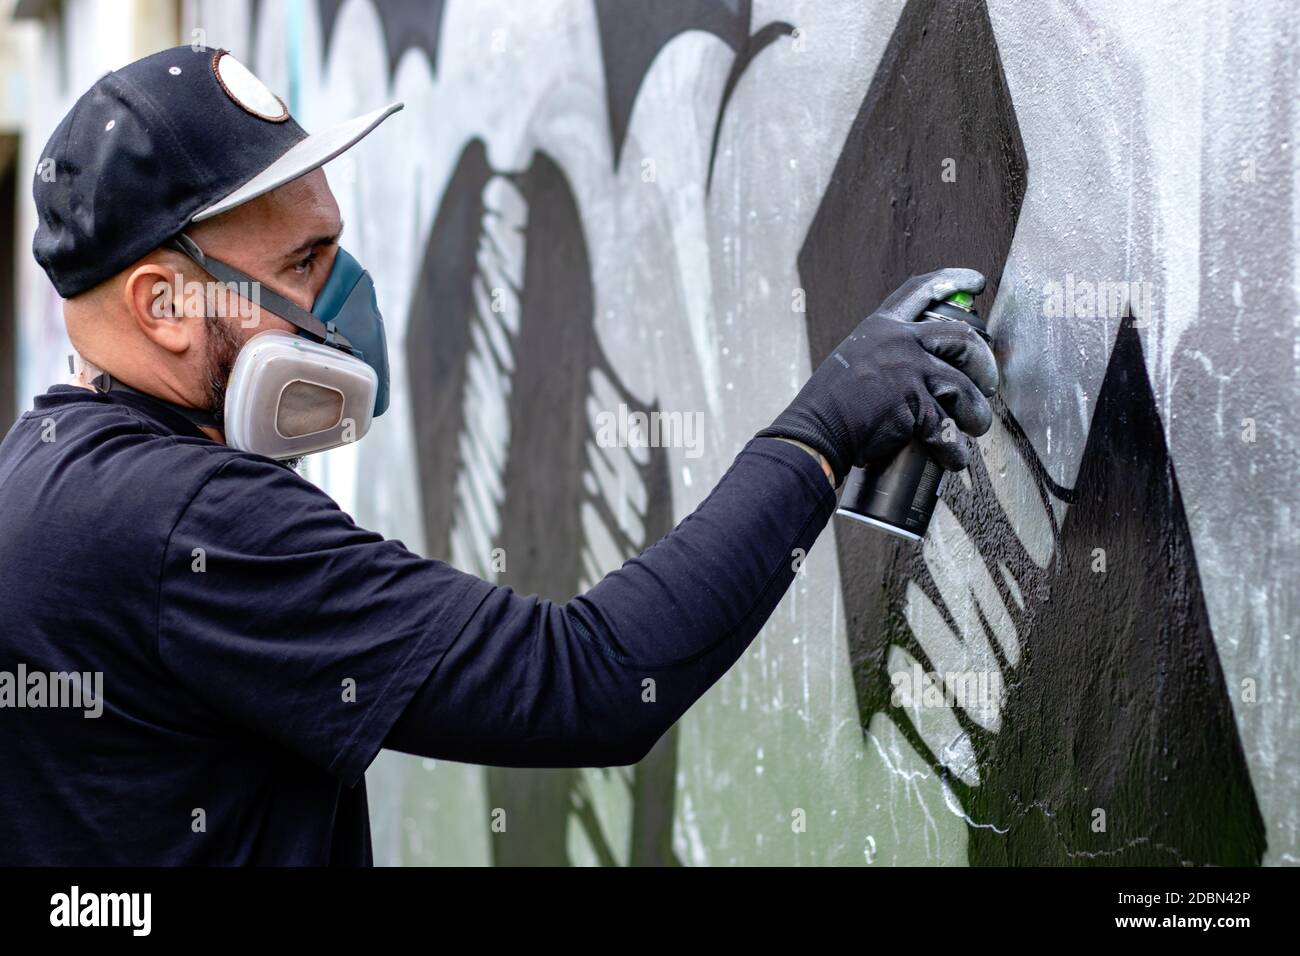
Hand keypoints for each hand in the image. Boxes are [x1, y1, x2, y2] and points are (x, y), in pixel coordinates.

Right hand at [757, 268, 998, 484]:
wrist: (816, 430)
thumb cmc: (831, 405)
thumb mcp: (855, 360)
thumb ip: (886, 355)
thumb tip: (919, 369)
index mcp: (881, 327)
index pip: (920, 290)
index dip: (953, 280)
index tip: (976, 282)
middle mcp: (898, 341)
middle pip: (961, 336)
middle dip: (983, 362)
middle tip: (987, 384)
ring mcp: (907, 370)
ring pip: (963, 386)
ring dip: (975, 412)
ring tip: (974, 426)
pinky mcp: (913, 403)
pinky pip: (948, 426)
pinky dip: (954, 448)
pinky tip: (953, 457)